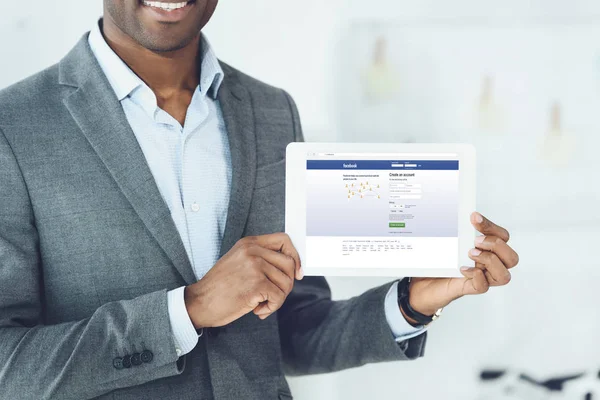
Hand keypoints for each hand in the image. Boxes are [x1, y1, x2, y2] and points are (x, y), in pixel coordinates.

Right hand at [184, 233, 301, 328]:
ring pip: (286, 283)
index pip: (284, 240)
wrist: (199, 302)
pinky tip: (258, 310)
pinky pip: (279, 297)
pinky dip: (272, 307)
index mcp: (249, 243)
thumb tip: (291, 267)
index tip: (297, 272)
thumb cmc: (219, 287)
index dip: (295, 256)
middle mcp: (253, 251)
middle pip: (289, 264)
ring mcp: (255, 267)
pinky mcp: (257, 285)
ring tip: (260, 303)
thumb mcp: (238, 261)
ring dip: (277, 298)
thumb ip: (260, 258)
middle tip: (273, 295)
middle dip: (286, 284)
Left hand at [404, 212, 518, 319]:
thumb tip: (454, 211)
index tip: (474, 217)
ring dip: (490, 260)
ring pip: (504, 275)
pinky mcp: (466, 289)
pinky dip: (476, 277)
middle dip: (496, 245)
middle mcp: (486, 266)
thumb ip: (454, 229)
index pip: (502, 237)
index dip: (492, 226)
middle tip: (475, 241)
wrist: (420, 284)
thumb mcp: (446, 241)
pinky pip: (482, 287)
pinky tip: (462, 269)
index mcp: (484, 250)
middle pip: (512, 258)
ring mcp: (478, 279)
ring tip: (470, 254)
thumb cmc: (435, 262)